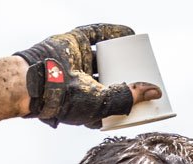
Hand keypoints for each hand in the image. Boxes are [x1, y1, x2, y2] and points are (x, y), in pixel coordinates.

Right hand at [15, 24, 160, 128]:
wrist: (34, 79)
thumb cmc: (66, 100)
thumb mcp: (103, 103)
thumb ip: (129, 98)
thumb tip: (157, 91)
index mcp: (87, 104)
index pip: (115, 101)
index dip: (133, 98)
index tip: (151, 96)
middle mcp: (83, 83)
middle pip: (113, 76)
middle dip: (130, 74)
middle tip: (149, 73)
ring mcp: (78, 61)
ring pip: (106, 55)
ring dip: (124, 53)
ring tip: (143, 53)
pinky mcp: (74, 42)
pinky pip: (98, 33)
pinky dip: (114, 31)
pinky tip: (131, 33)